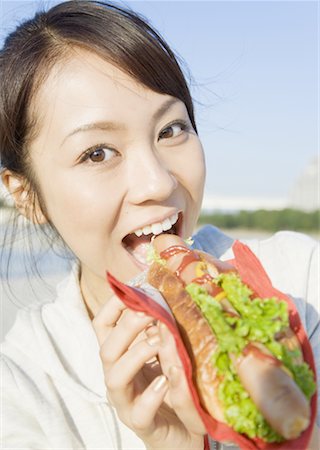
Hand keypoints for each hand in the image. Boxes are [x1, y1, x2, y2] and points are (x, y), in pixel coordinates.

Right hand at [93, 295, 205, 449]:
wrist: (180, 432)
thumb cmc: (171, 385)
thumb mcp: (164, 351)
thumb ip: (160, 329)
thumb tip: (164, 295)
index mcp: (120, 355)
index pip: (102, 326)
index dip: (112, 306)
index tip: (134, 290)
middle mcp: (116, 376)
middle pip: (106, 348)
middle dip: (127, 326)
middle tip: (152, 312)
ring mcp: (126, 402)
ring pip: (115, 377)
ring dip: (137, 354)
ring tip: (160, 342)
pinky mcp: (142, 425)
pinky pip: (139, 412)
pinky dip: (151, 395)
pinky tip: (165, 381)